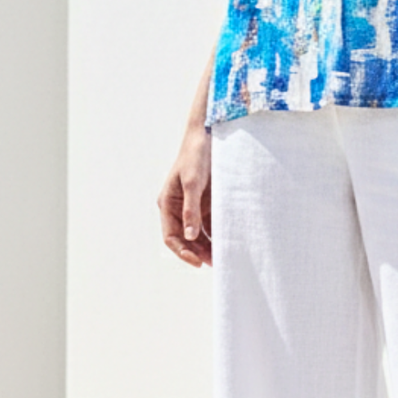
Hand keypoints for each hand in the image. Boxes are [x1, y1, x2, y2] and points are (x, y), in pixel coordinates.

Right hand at [157, 127, 211, 267]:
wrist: (209, 134)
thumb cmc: (196, 155)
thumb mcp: (193, 182)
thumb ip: (191, 210)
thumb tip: (190, 236)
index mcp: (168, 204)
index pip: (171, 236)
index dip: (182, 252)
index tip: (198, 262)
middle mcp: (179, 208)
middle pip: (186, 238)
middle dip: (198, 252)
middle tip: (216, 263)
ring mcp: (194, 206)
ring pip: (199, 233)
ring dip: (209, 245)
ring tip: (224, 256)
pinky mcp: (207, 202)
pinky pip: (211, 223)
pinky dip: (218, 233)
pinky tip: (230, 240)